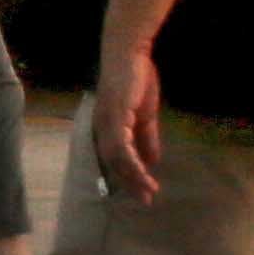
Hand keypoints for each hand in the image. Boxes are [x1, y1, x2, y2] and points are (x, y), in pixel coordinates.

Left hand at [92, 43, 165, 204]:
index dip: (126, 177)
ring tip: (149, 190)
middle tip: (145, 201)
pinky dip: (132, 162)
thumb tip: (152, 162)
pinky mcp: (114, 116)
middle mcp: (100, 127)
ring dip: (133, 177)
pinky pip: (121, 146)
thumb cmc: (137, 79)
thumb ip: (147, 138)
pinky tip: (144, 172)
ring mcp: (105, 122)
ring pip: (116, 159)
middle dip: (129, 184)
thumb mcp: (145, 115)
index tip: (142, 194)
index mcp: (106, 127)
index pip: (113, 159)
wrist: (131, 53)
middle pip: (112, 163)